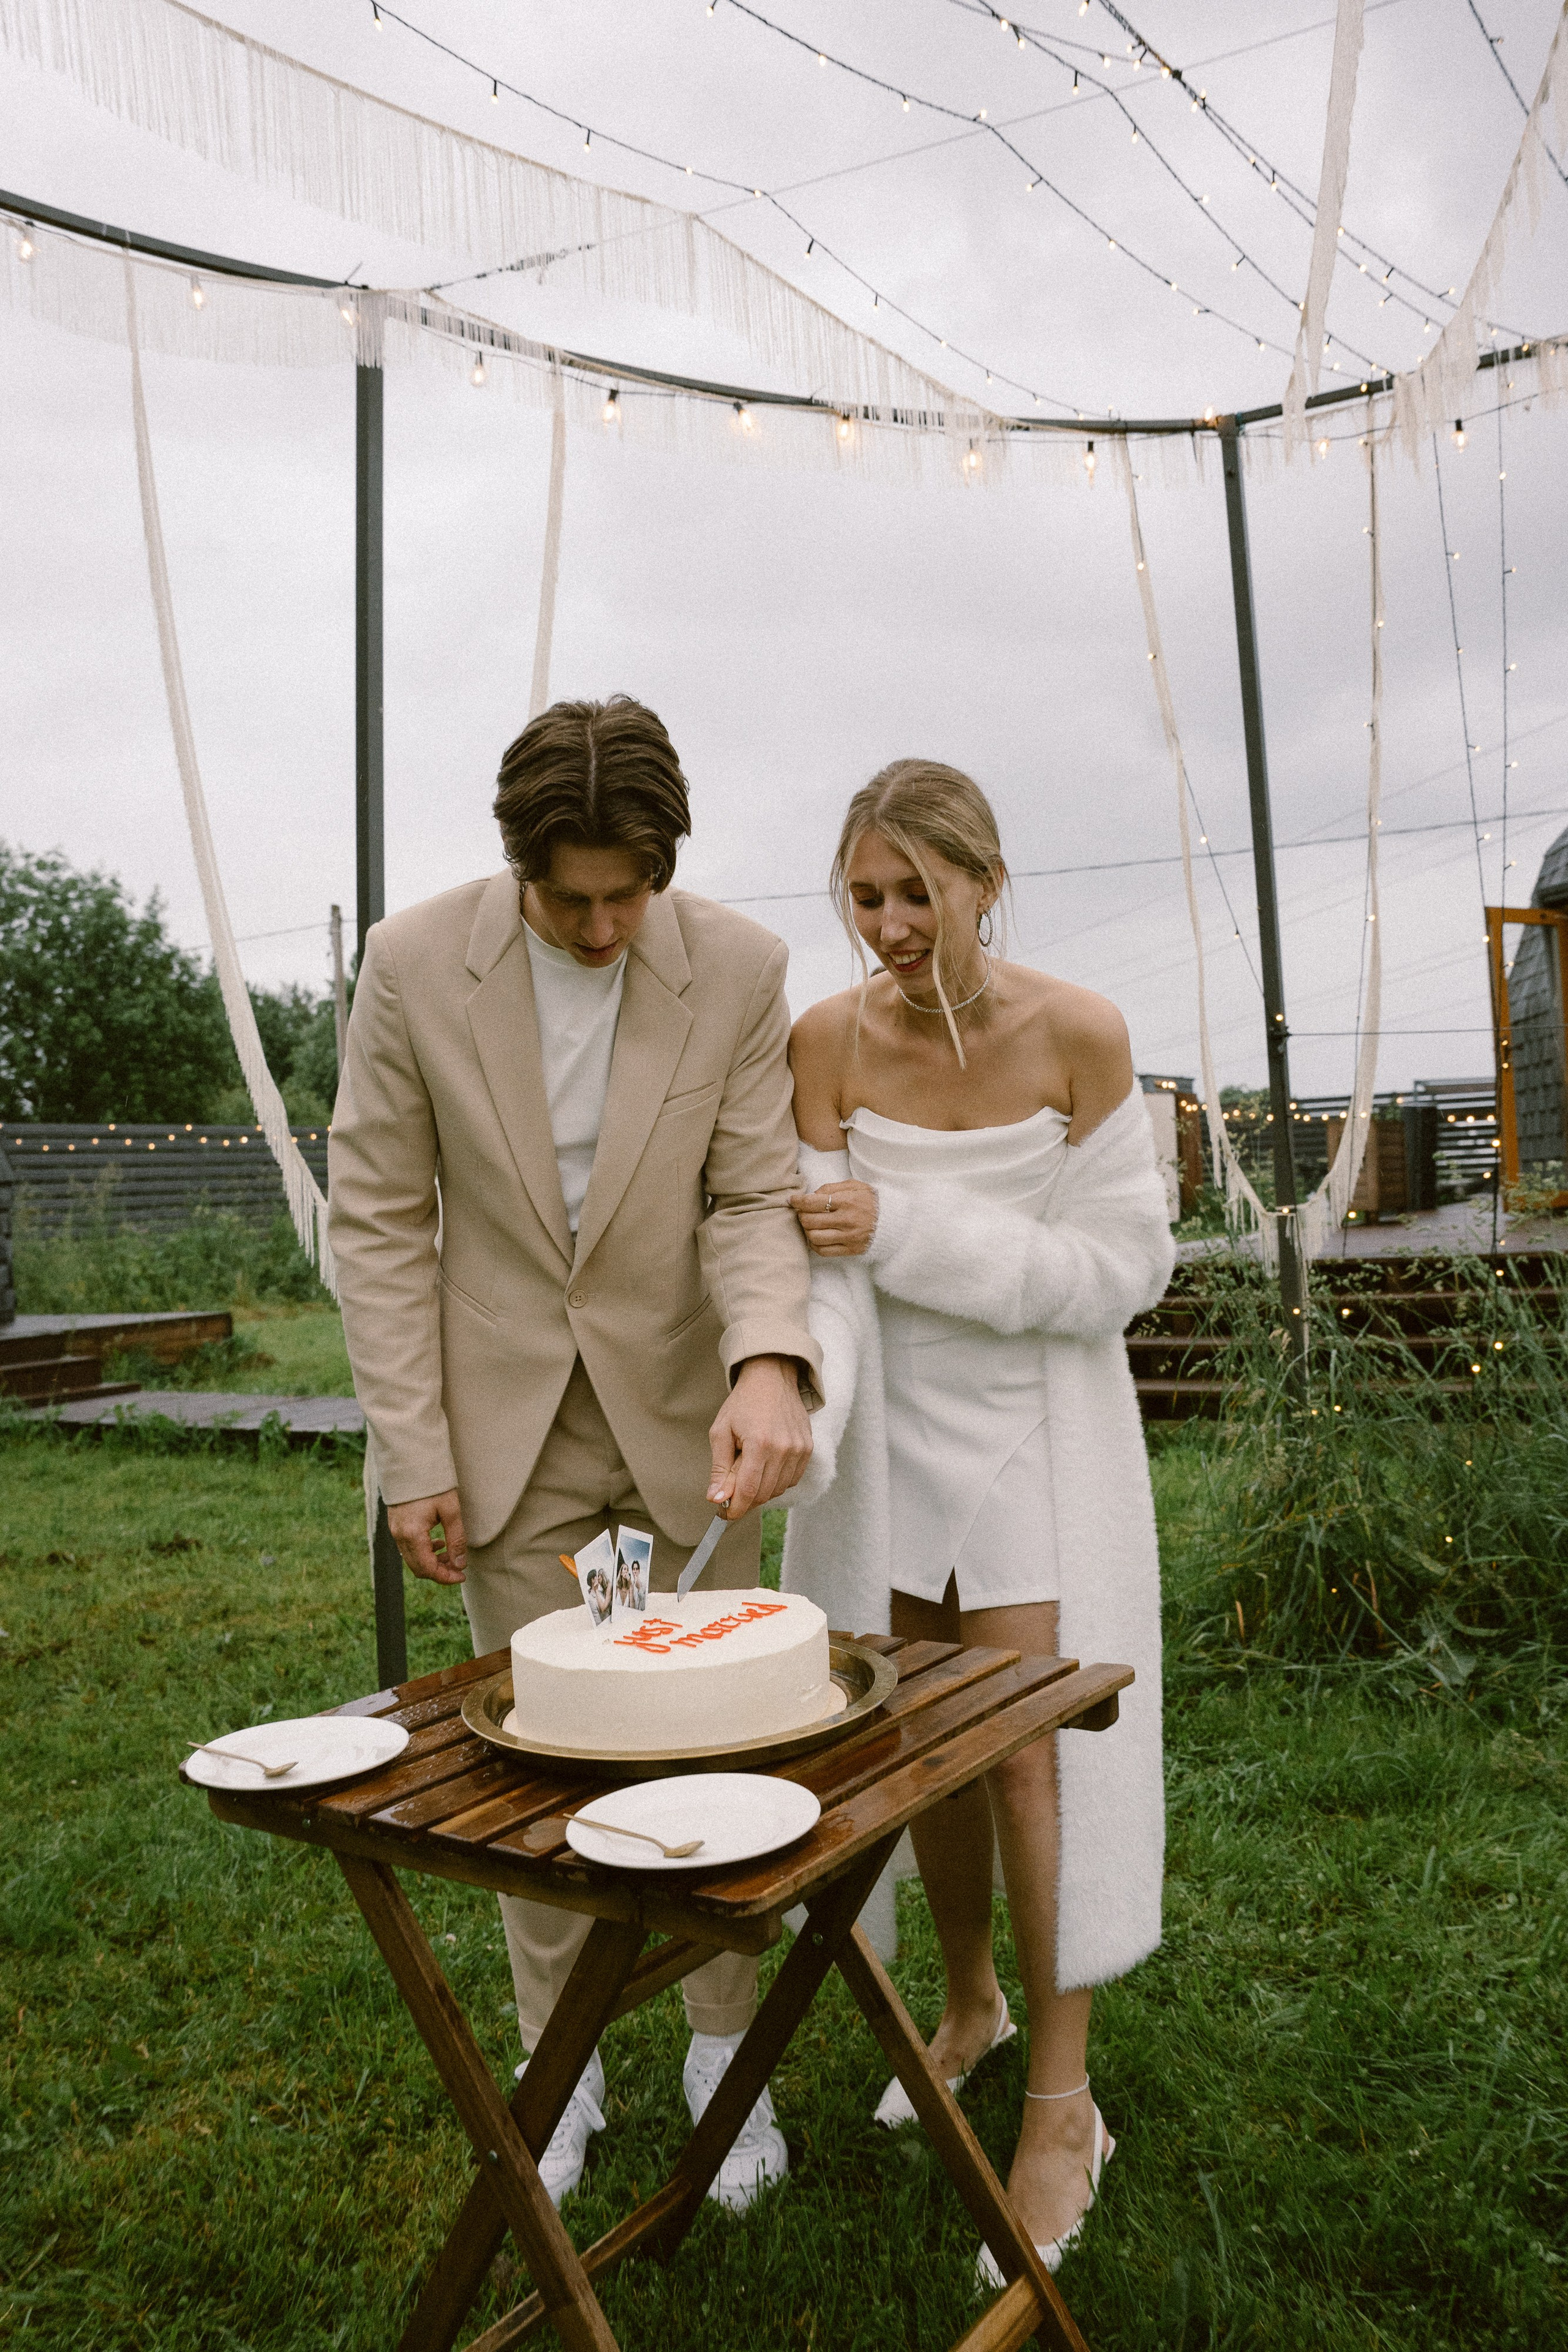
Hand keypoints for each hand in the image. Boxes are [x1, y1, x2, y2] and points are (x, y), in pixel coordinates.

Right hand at [387, 1489, 467, 1584]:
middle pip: (418, 1568)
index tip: (462, 1576)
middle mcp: (399, 1535)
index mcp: (412, 1534)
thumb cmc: (433, 1484)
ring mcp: (395, 1530)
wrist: (411, 1461)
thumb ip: (456, 1539)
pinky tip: (438, 1542)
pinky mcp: (395, 1524)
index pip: (428, 1569)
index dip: (445, 1577)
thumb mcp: (451, 1510)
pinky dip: (424, 1551)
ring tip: (451, 1554)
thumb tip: (460, 1564)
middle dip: (439, 1571)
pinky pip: (408, 1547)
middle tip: (459, 1566)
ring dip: (432, 1562)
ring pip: (412, 1559)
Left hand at [707, 1355, 812, 1516]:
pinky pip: (791, 1479)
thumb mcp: (721, 1432)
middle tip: (730, 1490)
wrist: (772, 1378)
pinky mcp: (808, 1449)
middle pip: (764, 1494)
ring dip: (761, 1489)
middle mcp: (784, 1449)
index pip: (749, 1491)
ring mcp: (799, 1449)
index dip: (735, 1508)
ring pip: (778, 1489)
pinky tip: (765, 1466)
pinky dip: (776, 1481)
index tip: (723, 1514)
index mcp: (760, 1443)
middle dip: (745, 1499)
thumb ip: (720, 1468)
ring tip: (748, 1469)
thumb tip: (716, 1499)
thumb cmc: (743, 1403)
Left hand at [790, 1178, 877, 1257]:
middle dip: (801, 1216)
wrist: (893, 1221)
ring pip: (814, 1237)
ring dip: (807, 1231)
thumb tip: (811, 1195)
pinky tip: (816, 1237)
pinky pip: (824, 1251)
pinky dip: (814, 1244)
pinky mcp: (851, 1250)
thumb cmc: (872, 1201)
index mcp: (847, 1201)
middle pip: (810, 1221)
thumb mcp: (855, 1186)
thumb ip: (831, 1188)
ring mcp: (849, 1237)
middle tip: (803, 1212)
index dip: (798, 1201)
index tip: (792, 1200)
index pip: (813, 1203)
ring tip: (810, 1225)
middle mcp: (847, 1220)